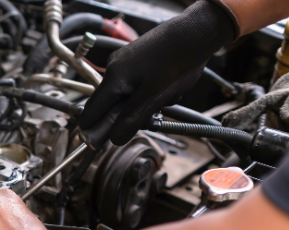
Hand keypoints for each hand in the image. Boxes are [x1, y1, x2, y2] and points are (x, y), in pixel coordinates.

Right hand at [79, 1, 235, 145]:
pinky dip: (150, 92)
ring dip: (144, 104)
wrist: (198, 30)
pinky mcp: (136, 60)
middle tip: (152, 117)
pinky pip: (136, 85)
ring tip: (166, 98)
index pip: (91, 112)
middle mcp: (114, 69)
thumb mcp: (155, 96)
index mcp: (114, 80)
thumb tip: (114, 139)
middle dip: (129, 115)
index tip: (106, 140)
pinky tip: (167, 88)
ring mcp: (124, 63)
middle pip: (110, 106)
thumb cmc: (178, 60)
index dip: (96, 129)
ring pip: (126, 96)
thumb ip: (132, 118)